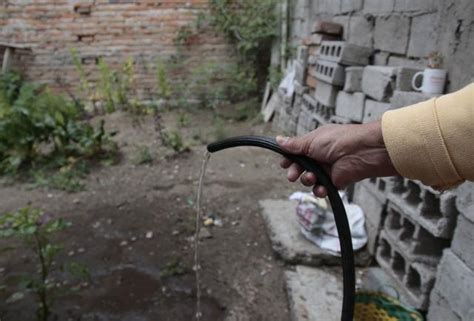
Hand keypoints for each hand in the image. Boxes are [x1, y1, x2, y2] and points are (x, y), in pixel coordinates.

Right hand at [277, 121, 397, 197]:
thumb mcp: (311, 141)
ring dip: (307, 180)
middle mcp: (320, 156)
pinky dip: (320, 190)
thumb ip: (294, 145)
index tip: (284, 164)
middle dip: (295, 172)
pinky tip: (321, 188)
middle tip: (293, 175)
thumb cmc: (339, 141)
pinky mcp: (336, 181)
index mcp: (315, 143)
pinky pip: (322, 189)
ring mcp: (328, 169)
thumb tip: (278, 140)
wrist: (362, 152)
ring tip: (312, 178)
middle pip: (301, 168)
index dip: (289, 159)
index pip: (297, 153)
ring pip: (310, 180)